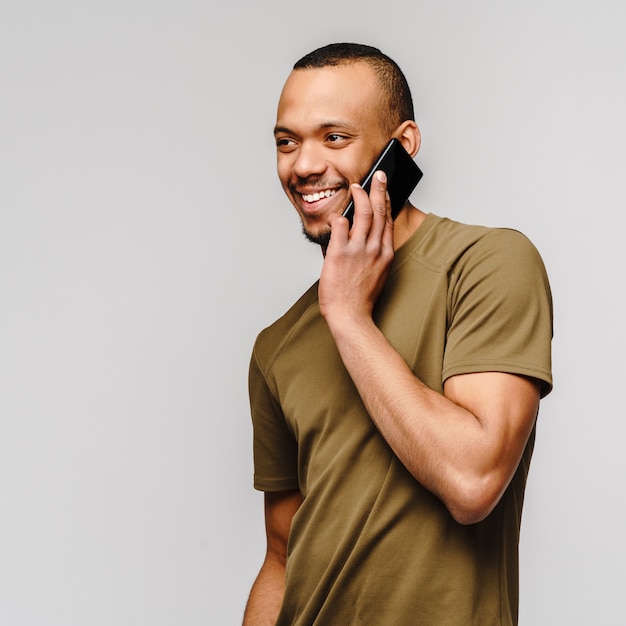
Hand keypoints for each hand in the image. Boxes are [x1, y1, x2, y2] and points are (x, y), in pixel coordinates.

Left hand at [318, 170, 394, 326]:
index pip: (388, 220)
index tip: (385, 190)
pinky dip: (338, 217)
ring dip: (359, 196)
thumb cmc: (360, 299)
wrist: (351, 316)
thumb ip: (373, 255)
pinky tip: (336, 213)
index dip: (386, 201)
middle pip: (379, 211)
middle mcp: (374, 249)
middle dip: (379, 189)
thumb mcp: (377, 274)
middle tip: (378, 175)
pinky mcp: (339, 254)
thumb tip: (365, 239)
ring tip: (355, 187)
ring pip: (363, 213)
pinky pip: (340, 227)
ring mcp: (357, 250)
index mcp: (384, 254)